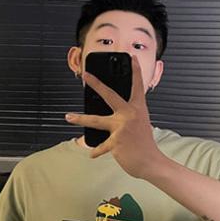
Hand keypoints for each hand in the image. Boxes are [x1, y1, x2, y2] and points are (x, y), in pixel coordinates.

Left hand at [65, 53, 164, 178]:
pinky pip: (101, 146)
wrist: (151, 163)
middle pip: (110, 95)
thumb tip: (107, 118)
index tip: (132, 57)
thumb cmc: (144, 146)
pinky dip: (96, 151)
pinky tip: (92, 154)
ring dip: (80, 118)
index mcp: (138, 109)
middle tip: (85, 74)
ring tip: (68, 117)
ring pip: (96, 120)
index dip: (135, 71)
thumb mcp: (140, 126)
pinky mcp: (117, 141)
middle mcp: (130, 114)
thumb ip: (127, 118)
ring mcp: (123, 127)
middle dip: (96, 83)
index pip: (137, 87)